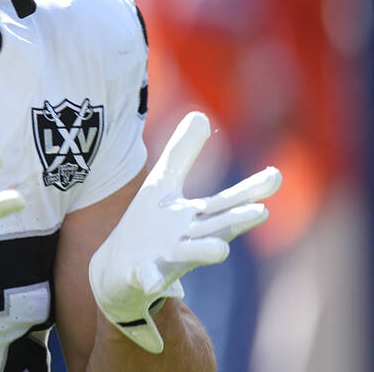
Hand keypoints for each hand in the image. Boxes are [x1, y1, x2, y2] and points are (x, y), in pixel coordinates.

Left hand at [89, 111, 281, 352]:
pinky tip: (149, 278)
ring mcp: (167, 261)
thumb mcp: (162, 185)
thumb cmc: (149, 226)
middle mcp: (189, 240)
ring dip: (203, 251)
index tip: (275, 175)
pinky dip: (150, 279)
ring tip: (221, 249)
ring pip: (189, 256)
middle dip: (237, 221)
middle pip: (218, 229)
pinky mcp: (142, 276)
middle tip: (260, 211)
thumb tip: (200, 114)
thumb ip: (181, 153)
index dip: (249, 190)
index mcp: (196, 219)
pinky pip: (148, 279)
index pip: (226, 202)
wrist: (117, 272)